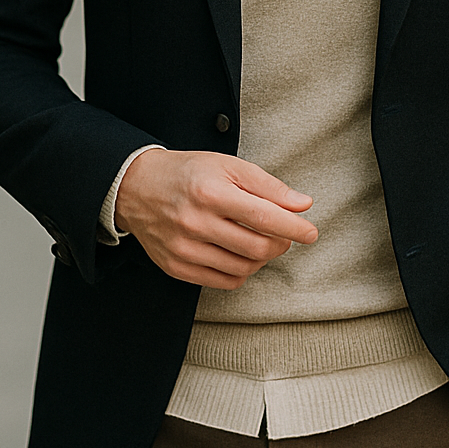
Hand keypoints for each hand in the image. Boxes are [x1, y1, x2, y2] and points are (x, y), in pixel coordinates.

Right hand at [115, 149, 315, 289]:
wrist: (137, 187)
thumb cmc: (189, 173)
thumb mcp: (228, 166)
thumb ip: (268, 186)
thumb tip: (303, 205)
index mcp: (210, 191)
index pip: (264, 217)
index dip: (294, 227)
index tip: (311, 232)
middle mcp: (194, 222)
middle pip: (257, 248)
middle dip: (281, 244)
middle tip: (285, 234)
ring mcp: (183, 248)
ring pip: (243, 268)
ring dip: (263, 258)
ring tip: (261, 241)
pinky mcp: (176, 267)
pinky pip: (223, 281)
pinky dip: (242, 271)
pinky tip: (241, 254)